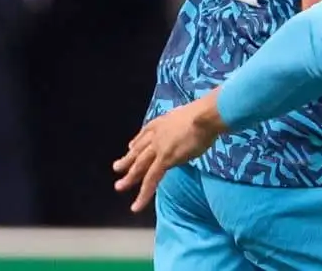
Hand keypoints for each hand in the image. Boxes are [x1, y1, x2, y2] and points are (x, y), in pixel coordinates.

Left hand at [112, 92, 226, 211]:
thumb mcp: (191, 116)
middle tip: (116, 167)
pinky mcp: (164, 160)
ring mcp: (158, 148)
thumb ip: (188, 123)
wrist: (204, 117)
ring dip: (129, 177)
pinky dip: (143, 194)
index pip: (146, 132)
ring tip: (119, 187)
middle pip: (139, 150)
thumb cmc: (205, 115)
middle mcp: (157, 134)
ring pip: (140, 165)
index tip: (131, 146)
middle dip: (127, 159)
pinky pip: (151, 180)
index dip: (137, 141)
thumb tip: (196, 126)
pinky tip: (137, 206)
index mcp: (163, 122)